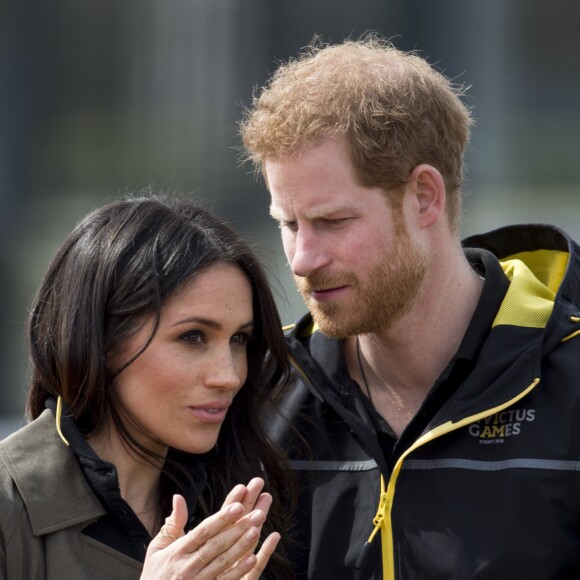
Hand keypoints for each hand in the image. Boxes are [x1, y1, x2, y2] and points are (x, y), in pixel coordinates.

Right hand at [141, 480, 279, 579]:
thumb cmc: (155, 574)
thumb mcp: (158, 548)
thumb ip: (173, 523)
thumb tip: (178, 497)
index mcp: (179, 550)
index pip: (203, 531)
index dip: (221, 518)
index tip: (237, 505)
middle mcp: (188, 566)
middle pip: (217, 544)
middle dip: (238, 528)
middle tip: (257, 514)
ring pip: (223, 562)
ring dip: (241, 546)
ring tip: (256, 531)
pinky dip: (238, 571)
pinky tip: (252, 559)